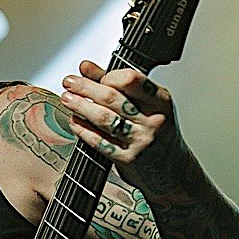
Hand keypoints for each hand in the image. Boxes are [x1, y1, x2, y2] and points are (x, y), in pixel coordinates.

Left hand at [59, 59, 181, 189]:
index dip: (108, 76)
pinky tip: (74, 122)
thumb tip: (86, 67)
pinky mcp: (127, 159)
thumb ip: (117, 84)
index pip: (132, 80)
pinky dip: (83, 130)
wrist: (171, 170)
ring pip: (104, 119)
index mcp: (161, 101)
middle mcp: (152, 120)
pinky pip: (100, 142)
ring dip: (81, 107)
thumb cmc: (157, 132)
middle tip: (69, 82)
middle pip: (113, 98)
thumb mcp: (147, 105)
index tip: (92, 75)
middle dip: (86, 88)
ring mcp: (140, 141)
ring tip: (67, 99)